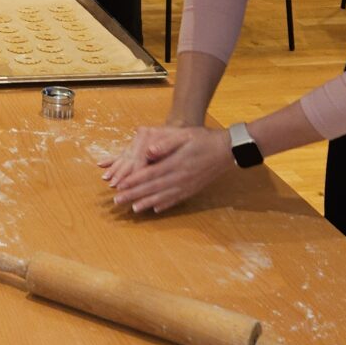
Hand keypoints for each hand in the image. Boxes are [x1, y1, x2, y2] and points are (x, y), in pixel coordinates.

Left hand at [96, 124, 232, 214]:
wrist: (227, 150)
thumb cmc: (203, 139)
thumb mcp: (184, 135)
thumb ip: (166, 143)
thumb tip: (149, 151)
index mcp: (175, 163)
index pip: (150, 174)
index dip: (133, 181)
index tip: (119, 186)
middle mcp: (180, 177)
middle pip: (153, 188)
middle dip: (134, 195)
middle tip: (118, 201)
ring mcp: (187, 185)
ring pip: (163, 197)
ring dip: (146, 203)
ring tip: (133, 209)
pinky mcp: (193, 189)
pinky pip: (177, 199)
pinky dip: (165, 205)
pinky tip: (156, 210)